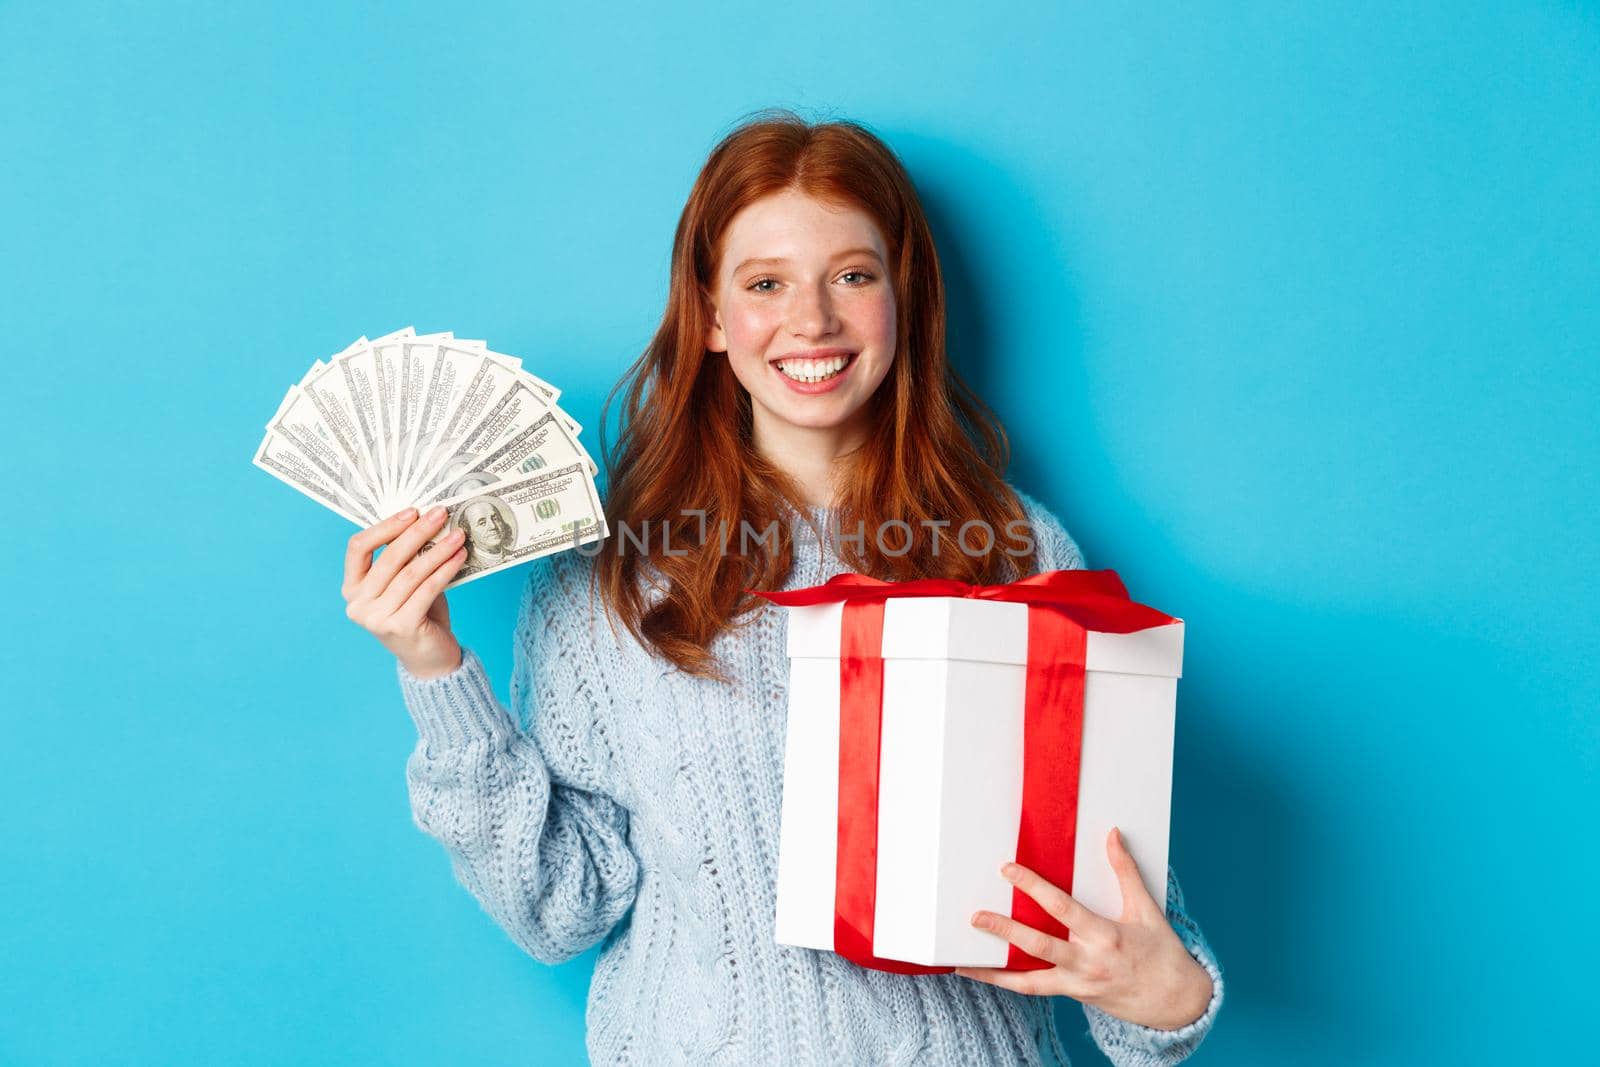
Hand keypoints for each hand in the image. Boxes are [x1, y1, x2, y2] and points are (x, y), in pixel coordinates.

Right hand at [342, 505, 467, 678]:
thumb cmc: (419, 614)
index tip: (412, 511)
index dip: (385, 526)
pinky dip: (445, 570)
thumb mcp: (407, 583)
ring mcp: (376, 618)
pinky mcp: (400, 627)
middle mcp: (358, 604)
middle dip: (418, 532)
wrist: (430, 659)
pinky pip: (426, 590)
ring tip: (458, 535)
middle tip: (441, 514)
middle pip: (389, 558)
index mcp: (352, 587)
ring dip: (438, 550)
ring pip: (411, 573)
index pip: (358, 547)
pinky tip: (460, 557)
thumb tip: (427, 520)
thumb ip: (407, 558)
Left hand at [953, 827, 1213, 1031]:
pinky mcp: (1073, 996)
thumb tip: (1113, 833)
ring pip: (1030, 981)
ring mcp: (1079, 984)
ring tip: (964, 963)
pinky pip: (1035, 991)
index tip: (1007, 870)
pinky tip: (985, 975)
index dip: (1033, 887)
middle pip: (1039, 946)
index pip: (1062, 908)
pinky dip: (1009, 984)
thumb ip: (1125, 871)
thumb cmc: (1161, 952)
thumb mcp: (1146, 909)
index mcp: (1106, 936)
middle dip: (1005, 931)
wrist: (1176, 1003)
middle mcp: (1088, 962)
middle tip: (975, 917)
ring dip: (995, 973)